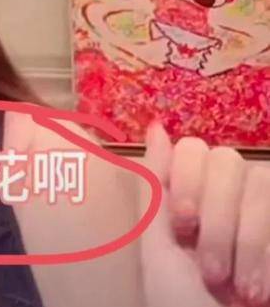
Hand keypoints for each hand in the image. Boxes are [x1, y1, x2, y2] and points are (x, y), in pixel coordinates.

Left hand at [139, 121, 269, 306]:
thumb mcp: (160, 252)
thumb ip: (156, 187)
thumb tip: (155, 125)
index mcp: (198, 196)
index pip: (196, 148)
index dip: (187, 181)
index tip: (183, 229)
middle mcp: (237, 198)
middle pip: (229, 162)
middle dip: (218, 221)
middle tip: (212, 274)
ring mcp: (267, 214)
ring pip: (262, 183)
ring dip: (247, 242)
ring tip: (242, 294)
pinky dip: (269, 251)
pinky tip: (265, 290)